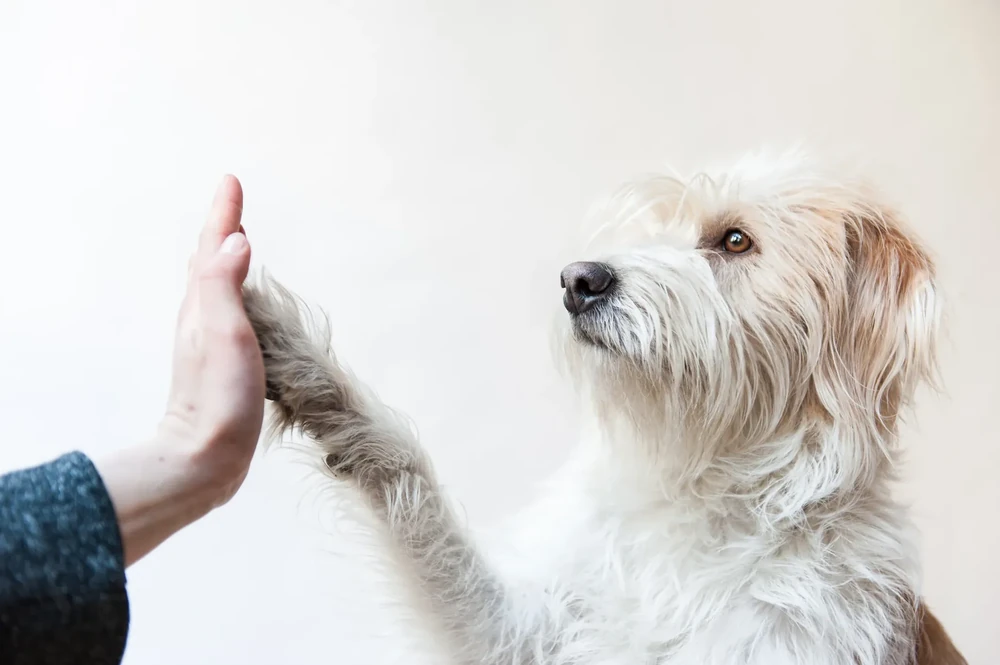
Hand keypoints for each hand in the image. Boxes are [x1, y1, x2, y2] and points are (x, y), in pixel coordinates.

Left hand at [159, 174, 264, 505]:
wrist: (206, 456)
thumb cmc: (219, 397)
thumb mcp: (224, 334)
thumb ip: (224, 285)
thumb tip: (236, 241)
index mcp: (203, 306)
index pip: (212, 248)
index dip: (223, 214)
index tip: (231, 180)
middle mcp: (201, 318)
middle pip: (208, 261)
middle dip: (222, 228)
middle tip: (233, 201)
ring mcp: (209, 341)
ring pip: (215, 286)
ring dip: (226, 257)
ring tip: (237, 239)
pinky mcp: (221, 362)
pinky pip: (228, 310)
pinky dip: (236, 290)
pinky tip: (244, 300)